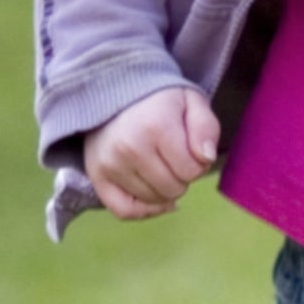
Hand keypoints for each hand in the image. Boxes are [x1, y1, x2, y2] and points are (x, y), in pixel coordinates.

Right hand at [84, 86, 219, 220]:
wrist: (115, 92)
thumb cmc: (159, 99)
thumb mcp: (192, 101)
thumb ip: (206, 128)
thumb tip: (206, 158)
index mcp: (157, 127)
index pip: (192, 171)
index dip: (199, 163)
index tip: (191, 149)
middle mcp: (130, 148)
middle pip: (173, 189)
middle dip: (181, 177)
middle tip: (175, 157)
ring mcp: (110, 165)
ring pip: (153, 201)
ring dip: (164, 190)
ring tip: (161, 166)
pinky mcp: (97, 177)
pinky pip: (124, 211)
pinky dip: (143, 210)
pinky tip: (153, 197)